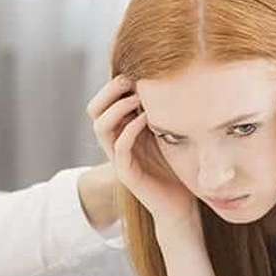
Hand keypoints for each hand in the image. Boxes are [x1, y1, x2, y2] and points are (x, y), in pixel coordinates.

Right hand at [87, 75, 196, 230]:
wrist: (181, 205)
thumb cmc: (178, 166)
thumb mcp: (169, 131)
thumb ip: (163, 110)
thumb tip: (173, 76)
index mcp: (122, 130)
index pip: (102, 101)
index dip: (113, 84)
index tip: (135, 70)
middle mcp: (115, 141)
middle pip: (94, 110)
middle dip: (109, 91)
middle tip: (129, 79)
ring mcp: (118, 158)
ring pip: (100, 126)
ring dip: (117, 108)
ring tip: (137, 97)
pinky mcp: (126, 173)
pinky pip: (120, 147)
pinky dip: (130, 129)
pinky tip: (147, 118)